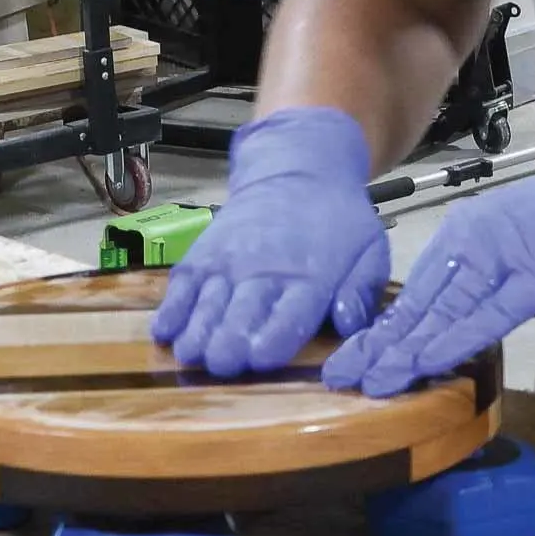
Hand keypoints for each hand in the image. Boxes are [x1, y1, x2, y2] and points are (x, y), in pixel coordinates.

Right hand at [151, 108, 389, 377]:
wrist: (297, 172)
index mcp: (310, 279)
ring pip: (208, 303)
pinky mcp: (202, 257)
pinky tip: (165, 332)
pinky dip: (171, 309)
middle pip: (241, 313)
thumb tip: (347, 323)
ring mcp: (227, 263)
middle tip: (221, 363)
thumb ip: (361, 290)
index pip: (288, 315)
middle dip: (229, 340)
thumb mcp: (369, 250)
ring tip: (191, 355)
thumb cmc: (336, 224)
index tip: (260, 358)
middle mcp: (263, 271)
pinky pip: (182, 286)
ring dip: (197, 332)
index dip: (272, 338)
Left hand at [323, 130, 534, 397]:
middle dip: (377, 344)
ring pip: (443, 311)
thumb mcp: (525, 255)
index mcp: (472, 235)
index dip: (384, 330)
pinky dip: (452, 339)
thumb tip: (452, 326)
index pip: (419, 292)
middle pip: (419, 303)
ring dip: (402, 350)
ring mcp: (506, 257)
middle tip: (337, 376)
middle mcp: (478, 242)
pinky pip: (486, 315)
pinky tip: (421, 362)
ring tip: (365, 380)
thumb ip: (487, 286)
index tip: (353, 359)